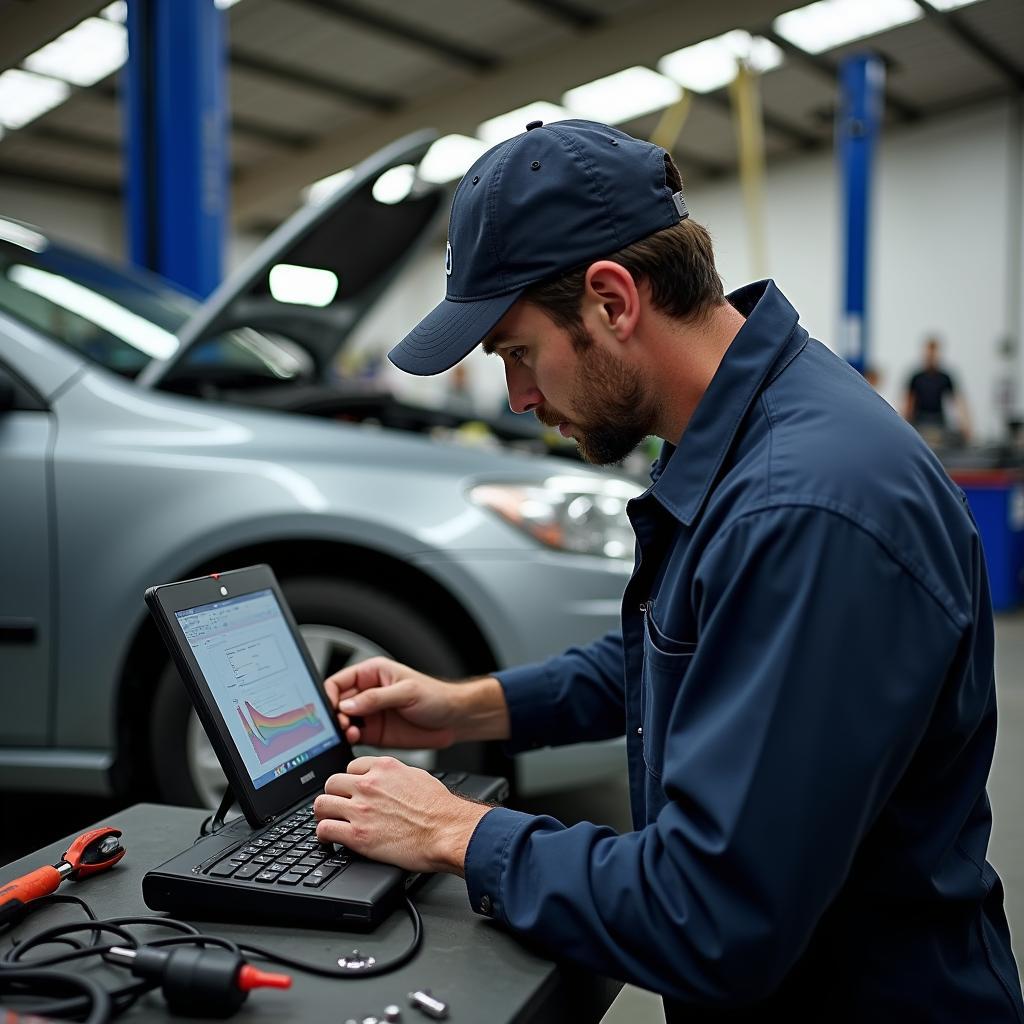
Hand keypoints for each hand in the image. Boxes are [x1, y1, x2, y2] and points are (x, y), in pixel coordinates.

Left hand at [313, 756, 490, 874]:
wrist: (447, 831)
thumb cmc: (440, 808)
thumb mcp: (417, 776)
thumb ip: (395, 774)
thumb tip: (385, 779)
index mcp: (384, 767)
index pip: (350, 766)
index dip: (350, 781)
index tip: (351, 791)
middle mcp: (369, 784)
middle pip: (331, 783)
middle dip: (334, 796)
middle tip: (338, 807)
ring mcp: (361, 809)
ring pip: (321, 804)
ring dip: (324, 814)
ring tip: (329, 821)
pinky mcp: (357, 835)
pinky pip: (324, 829)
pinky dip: (323, 836)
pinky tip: (329, 840)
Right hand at [324, 657, 459, 748]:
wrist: (453, 720)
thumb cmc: (436, 696)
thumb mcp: (406, 692)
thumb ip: (375, 698)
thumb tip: (347, 705)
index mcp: (372, 674)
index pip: (339, 681)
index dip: (329, 694)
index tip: (330, 707)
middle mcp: (367, 693)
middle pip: (336, 703)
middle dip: (334, 714)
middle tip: (341, 723)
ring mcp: (369, 714)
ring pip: (342, 721)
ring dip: (341, 728)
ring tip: (350, 732)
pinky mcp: (374, 733)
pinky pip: (353, 737)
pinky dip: (349, 739)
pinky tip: (355, 739)